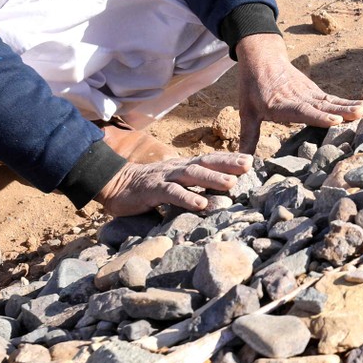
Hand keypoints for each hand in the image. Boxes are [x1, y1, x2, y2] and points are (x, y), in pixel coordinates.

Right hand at [95, 153, 252, 215]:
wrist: (112, 184)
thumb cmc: (144, 188)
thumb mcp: (170, 184)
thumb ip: (188, 187)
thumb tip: (213, 197)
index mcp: (182, 167)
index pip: (208, 159)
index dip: (228, 159)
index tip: (251, 160)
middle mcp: (176, 168)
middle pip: (205, 162)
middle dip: (227, 163)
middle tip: (249, 166)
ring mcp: (163, 177)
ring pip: (191, 175)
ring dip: (212, 178)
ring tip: (231, 183)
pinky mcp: (151, 190)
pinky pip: (171, 193)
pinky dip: (187, 198)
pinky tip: (201, 204)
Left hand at [235, 33, 362, 155]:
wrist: (262, 57)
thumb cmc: (252, 87)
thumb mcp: (246, 112)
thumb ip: (248, 137)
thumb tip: (242, 163)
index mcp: (279, 104)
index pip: (301, 111)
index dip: (318, 116)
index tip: (334, 120)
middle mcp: (297, 98)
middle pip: (321, 105)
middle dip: (340, 111)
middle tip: (359, 115)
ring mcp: (308, 93)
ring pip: (329, 100)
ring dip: (348, 106)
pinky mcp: (314, 91)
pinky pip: (332, 98)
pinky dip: (347, 102)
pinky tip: (362, 106)